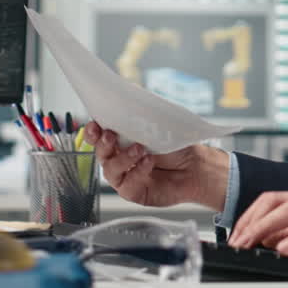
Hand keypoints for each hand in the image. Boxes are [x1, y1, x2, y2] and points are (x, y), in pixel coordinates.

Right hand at [82, 122, 228, 210]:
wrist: (195, 166)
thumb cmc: (176, 145)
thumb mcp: (158, 124)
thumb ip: (141, 113)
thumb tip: (129, 94)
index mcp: (121, 141)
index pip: (98, 136)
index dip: (92, 131)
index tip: (94, 125)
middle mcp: (119, 159)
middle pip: (100, 153)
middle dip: (102, 144)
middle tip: (110, 135)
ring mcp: (125, 177)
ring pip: (110, 170)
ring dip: (122, 158)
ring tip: (139, 149)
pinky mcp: (133, 192)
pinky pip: (126, 185)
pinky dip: (137, 172)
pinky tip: (149, 163)